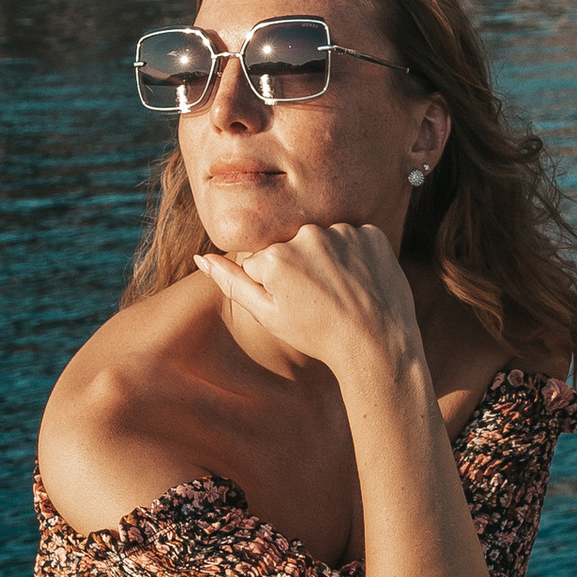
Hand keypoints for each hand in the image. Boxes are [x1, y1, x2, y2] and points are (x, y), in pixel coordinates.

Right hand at [200, 220, 419, 380]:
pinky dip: (357, 257)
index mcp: (275, 256)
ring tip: (341, 293)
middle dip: (301, 267)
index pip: (263, 260)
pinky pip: (355, 239)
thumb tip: (200, 256)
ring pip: (325, 240)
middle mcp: (307, 235)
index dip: (276, 285)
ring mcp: (343, 232)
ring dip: (329, 260)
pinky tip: (361, 282)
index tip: (297, 303)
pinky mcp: (372, 234)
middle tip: (320, 300)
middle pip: (293, 245)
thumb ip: (231, 282)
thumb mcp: (268, 314)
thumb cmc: (316, 334)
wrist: (376, 344)